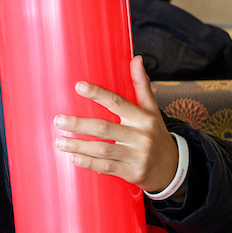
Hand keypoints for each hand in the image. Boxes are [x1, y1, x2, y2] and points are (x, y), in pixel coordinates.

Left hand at [53, 56, 179, 192]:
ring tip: (60, 141)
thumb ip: (141, 85)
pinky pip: (107, 167)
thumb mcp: (152, 110)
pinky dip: (89, 163)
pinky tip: (74, 158)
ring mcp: (137, 156)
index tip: (78, 86)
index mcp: (143, 118)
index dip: (98, 93)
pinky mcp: (133, 173)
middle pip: (104, 128)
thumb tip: (136, 58)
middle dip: (79, 124)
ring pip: (103, 150)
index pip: (117, 102)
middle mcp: (141, 136)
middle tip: (58, 120)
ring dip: (79, 146)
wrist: (173, 168)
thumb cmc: (156, 135)